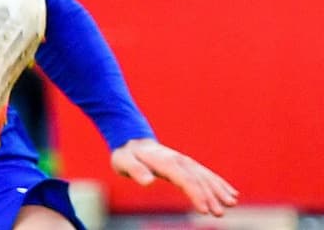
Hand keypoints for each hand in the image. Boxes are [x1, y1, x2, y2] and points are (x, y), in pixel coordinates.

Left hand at [110, 138, 238, 215]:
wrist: (132, 142)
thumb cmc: (126, 156)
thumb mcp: (123, 162)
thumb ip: (135, 170)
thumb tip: (147, 182)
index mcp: (165, 161)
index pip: (184, 179)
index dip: (196, 194)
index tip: (205, 210)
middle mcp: (178, 160)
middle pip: (198, 179)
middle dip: (211, 196)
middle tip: (220, 213)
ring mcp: (184, 162)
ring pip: (205, 177)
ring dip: (219, 190)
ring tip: (231, 203)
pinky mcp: (187, 165)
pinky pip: (206, 174)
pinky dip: (219, 183)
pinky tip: (231, 193)